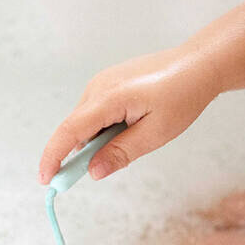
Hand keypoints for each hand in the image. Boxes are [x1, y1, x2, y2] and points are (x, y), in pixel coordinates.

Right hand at [38, 43, 218, 183]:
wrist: (198, 65)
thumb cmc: (182, 95)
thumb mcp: (156, 133)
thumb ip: (121, 152)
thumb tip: (92, 172)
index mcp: (108, 98)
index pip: (69, 131)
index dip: (53, 157)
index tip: (46, 180)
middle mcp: (98, 87)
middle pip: (76, 129)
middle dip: (81, 154)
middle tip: (100, 170)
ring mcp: (102, 83)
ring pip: (87, 122)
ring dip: (99, 140)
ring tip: (136, 136)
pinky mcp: (108, 83)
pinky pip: (96, 113)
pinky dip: (105, 128)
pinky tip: (132, 126)